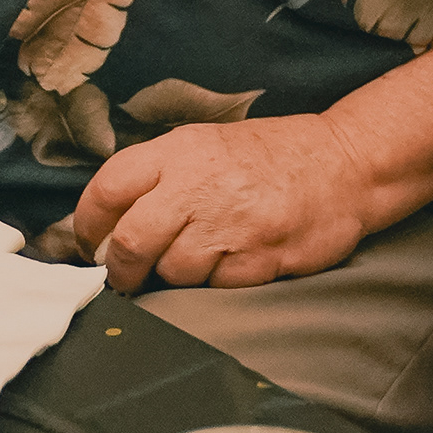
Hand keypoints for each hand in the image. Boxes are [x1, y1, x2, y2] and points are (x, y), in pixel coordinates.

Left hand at [56, 112, 375, 292]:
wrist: (345, 163)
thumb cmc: (271, 157)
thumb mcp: (209, 145)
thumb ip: (161, 178)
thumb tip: (108, 230)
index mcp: (181, 150)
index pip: (108, 188)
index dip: (87, 224)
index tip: (92, 243)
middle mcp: (199, 184)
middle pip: (130, 241)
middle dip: (121, 269)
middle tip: (128, 276)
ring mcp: (230, 223)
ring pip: (172, 272)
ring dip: (176, 276)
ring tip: (200, 258)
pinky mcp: (259, 257)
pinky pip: (216, 287)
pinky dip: (217, 283)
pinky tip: (235, 260)